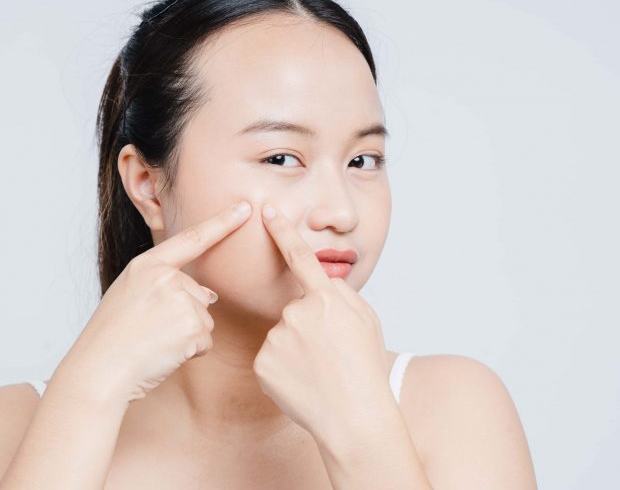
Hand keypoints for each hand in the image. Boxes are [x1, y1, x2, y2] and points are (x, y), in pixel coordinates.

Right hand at [56, 200, 252, 404]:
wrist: (99, 370)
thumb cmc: (111, 337)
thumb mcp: (130, 295)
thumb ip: (165, 285)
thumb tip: (210, 296)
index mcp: (147, 265)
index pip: (192, 239)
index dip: (222, 223)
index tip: (245, 207)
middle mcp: (166, 277)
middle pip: (199, 294)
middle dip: (183, 316)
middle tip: (149, 331)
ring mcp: (180, 300)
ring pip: (203, 319)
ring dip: (186, 336)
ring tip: (153, 342)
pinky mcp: (192, 327)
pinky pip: (205, 341)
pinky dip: (190, 352)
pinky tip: (163, 353)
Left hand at [252, 202, 390, 442]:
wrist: (354, 417)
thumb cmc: (365, 368)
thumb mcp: (367, 321)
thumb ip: (341, 295)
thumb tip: (322, 281)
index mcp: (326, 299)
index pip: (300, 257)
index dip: (282, 232)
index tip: (267, 212)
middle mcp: (297, 312)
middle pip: (295, 309)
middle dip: (308, 326)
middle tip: (330, 354)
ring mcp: (277, 338)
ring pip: (282, 335)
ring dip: (296, 349)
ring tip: (319, 372)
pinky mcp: (262, 363)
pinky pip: (271, 358)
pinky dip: (283, 369)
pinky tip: (302, 382)